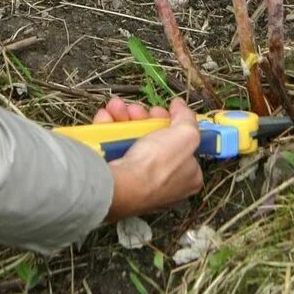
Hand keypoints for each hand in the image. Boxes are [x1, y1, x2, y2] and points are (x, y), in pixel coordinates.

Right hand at [95, 97, 203, 221]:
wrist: (123, 186)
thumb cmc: (158, 165)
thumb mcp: (186, 135)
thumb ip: (187, 118)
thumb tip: (180, 106)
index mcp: (188, 176)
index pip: (183, 145)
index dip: (171, 124)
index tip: (161, 112)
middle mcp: (165, 182)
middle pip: (155, 140)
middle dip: (143, 119)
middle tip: (136, 110)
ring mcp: (140, 181)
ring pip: (133, 141)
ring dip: (124, 119)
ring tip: (117, 108)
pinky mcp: (118, 178)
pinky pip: (114, 147)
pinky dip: (109, 130)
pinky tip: (106, 117)